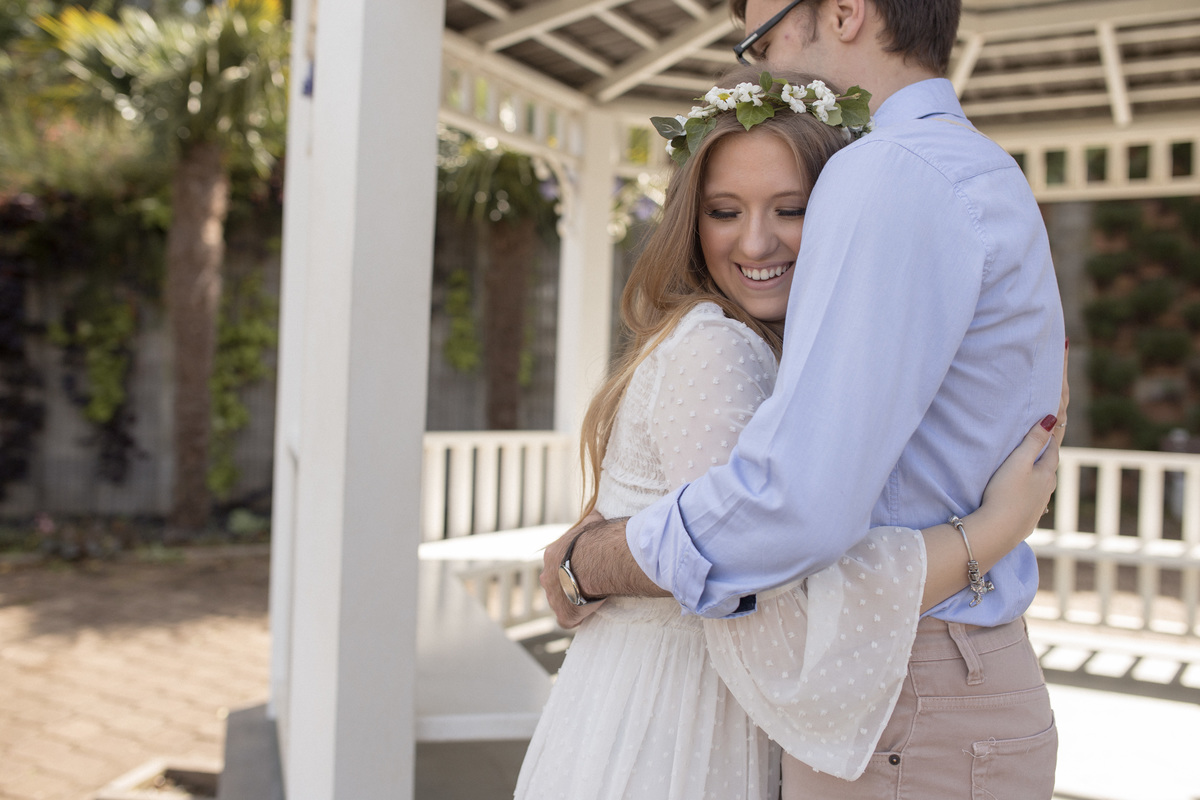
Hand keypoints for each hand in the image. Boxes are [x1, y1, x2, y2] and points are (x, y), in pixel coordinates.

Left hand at [540, 512, 607, 628]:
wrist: (595, 562)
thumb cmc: (595, 539)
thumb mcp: (591, 521)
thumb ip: (590, 520)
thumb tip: (595, 512)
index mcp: (551, 555)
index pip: (558, 561)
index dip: (571, 564)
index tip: (585, 565)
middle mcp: (547, 577)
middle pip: (556, 583)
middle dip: (568, 584)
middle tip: (587, 583)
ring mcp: (554, 598)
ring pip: (560, 602)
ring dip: (572, 601)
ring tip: (591, 598)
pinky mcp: (564, 615)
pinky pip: (567, 620)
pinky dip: (576, 619)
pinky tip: (587, 615)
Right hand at [978, 338, 1069, 537]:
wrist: (995, 534)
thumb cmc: (1004, 497)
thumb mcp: (1018, 465)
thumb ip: (1033, 441)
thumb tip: (1050, 415)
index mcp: (1048, 464)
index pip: (1056, 426)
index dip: (1058, 401)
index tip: (1061, 375)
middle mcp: (1048, 478)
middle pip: (1052, 444)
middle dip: (1051, 421)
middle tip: (1050, 397)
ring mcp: (1039, 494)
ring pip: (1042, 463)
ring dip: (1040, 445)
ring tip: (1035, 430)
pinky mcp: (1027, 506)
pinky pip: (1033, 478)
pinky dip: (1032, 466)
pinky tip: (1024, 471)